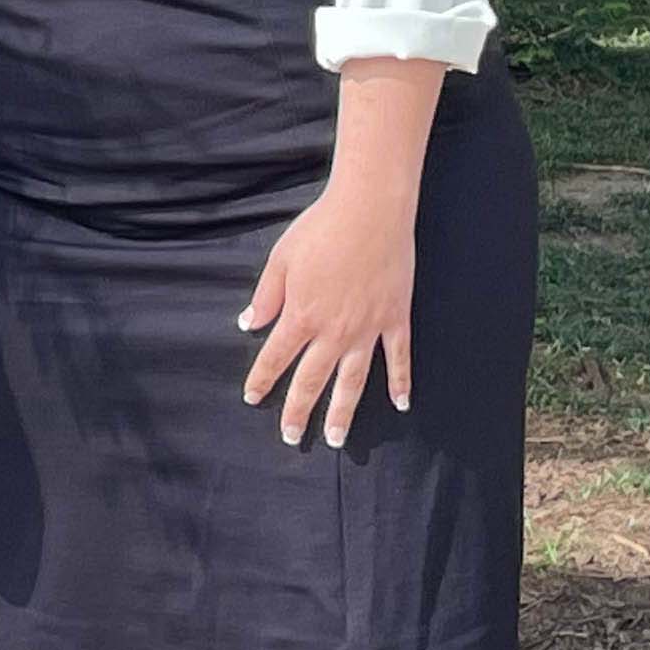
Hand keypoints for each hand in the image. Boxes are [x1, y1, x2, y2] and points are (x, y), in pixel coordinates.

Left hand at [240, 186, 414, 450]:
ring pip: (353, 381)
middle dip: (298, 411)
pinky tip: (401, 403)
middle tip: (290, 437)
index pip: (275, 357)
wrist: (370, 210)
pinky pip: (398, 358)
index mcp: (301, 316)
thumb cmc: (321, 229)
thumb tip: (249, 323)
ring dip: (343, 412)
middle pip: (312, 380)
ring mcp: (367, 328)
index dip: (262, 380)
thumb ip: (266, 296)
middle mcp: (333, 331)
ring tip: (336, 439)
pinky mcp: (395, 318)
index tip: (253, 398)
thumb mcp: (281, 259)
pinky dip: (400, 382)